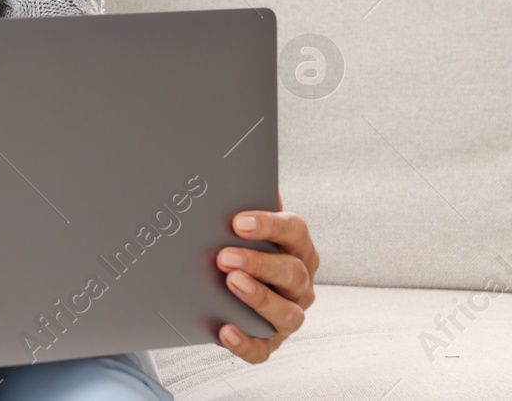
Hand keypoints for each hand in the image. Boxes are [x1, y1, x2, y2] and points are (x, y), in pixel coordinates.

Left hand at [215, 194, 318, 362]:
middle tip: (225, 256)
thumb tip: (231, 177)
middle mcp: (300, 284)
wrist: (227, 286)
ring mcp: (289, 314)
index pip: (295, 232)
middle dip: (260, 263)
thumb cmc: (240, 247)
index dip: (270, 225)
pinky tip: (225, 331)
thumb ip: (244, 203)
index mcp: (298, 249)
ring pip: (288, 314)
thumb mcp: (244, 227)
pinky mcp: (270, 342)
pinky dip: (246, 343)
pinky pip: (264, 349)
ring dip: (260, 299)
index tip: (238, 222)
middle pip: (293, 272)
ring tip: (231, 284)